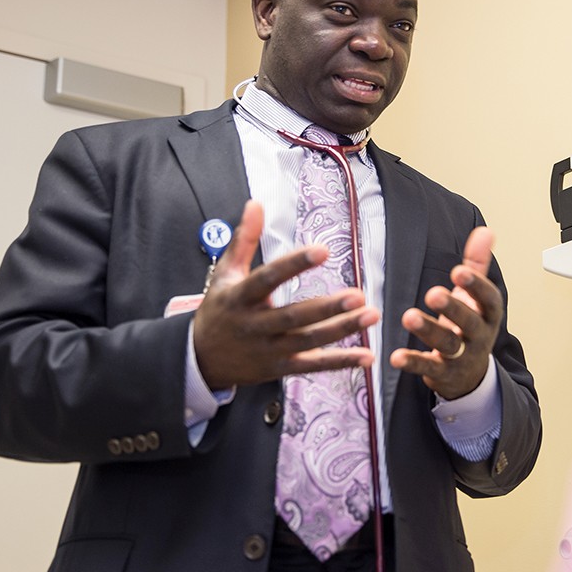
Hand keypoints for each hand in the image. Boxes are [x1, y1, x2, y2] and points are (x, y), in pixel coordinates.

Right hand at [192, 200, 378, 389]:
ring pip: (308, 341)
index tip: (323, 250)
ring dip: (341, 330)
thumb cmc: (220, 308)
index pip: (268, 278)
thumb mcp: (225, 273)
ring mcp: (268, 350)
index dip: (295, 265)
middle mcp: (254, 325)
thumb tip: (256, 203)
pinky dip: (340, 362)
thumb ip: (244, 239)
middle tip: (358, 295)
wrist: (201, 360)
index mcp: (240, 296)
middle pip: (293, 316)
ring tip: (371, 315)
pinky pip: (313, 366)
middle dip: (326, 307)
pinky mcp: (280, 368)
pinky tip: (367, 356)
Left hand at [391, 226, 500, 399]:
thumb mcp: (476, 296)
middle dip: (453, 308)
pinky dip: (413, 362)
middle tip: (433, 294)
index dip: (476, 286)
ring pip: (447, 344)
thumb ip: (477, 264)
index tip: (459, 271)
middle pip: (469, 322)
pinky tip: (396, 356)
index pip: (488, 299)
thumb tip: (486, 230)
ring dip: (428, 330)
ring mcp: (462, 357)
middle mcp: (479, 336)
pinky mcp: (443, 374)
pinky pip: (428, 368)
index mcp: (488, 314)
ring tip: (408, 317)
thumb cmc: (469, 326)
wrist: (470, 375)